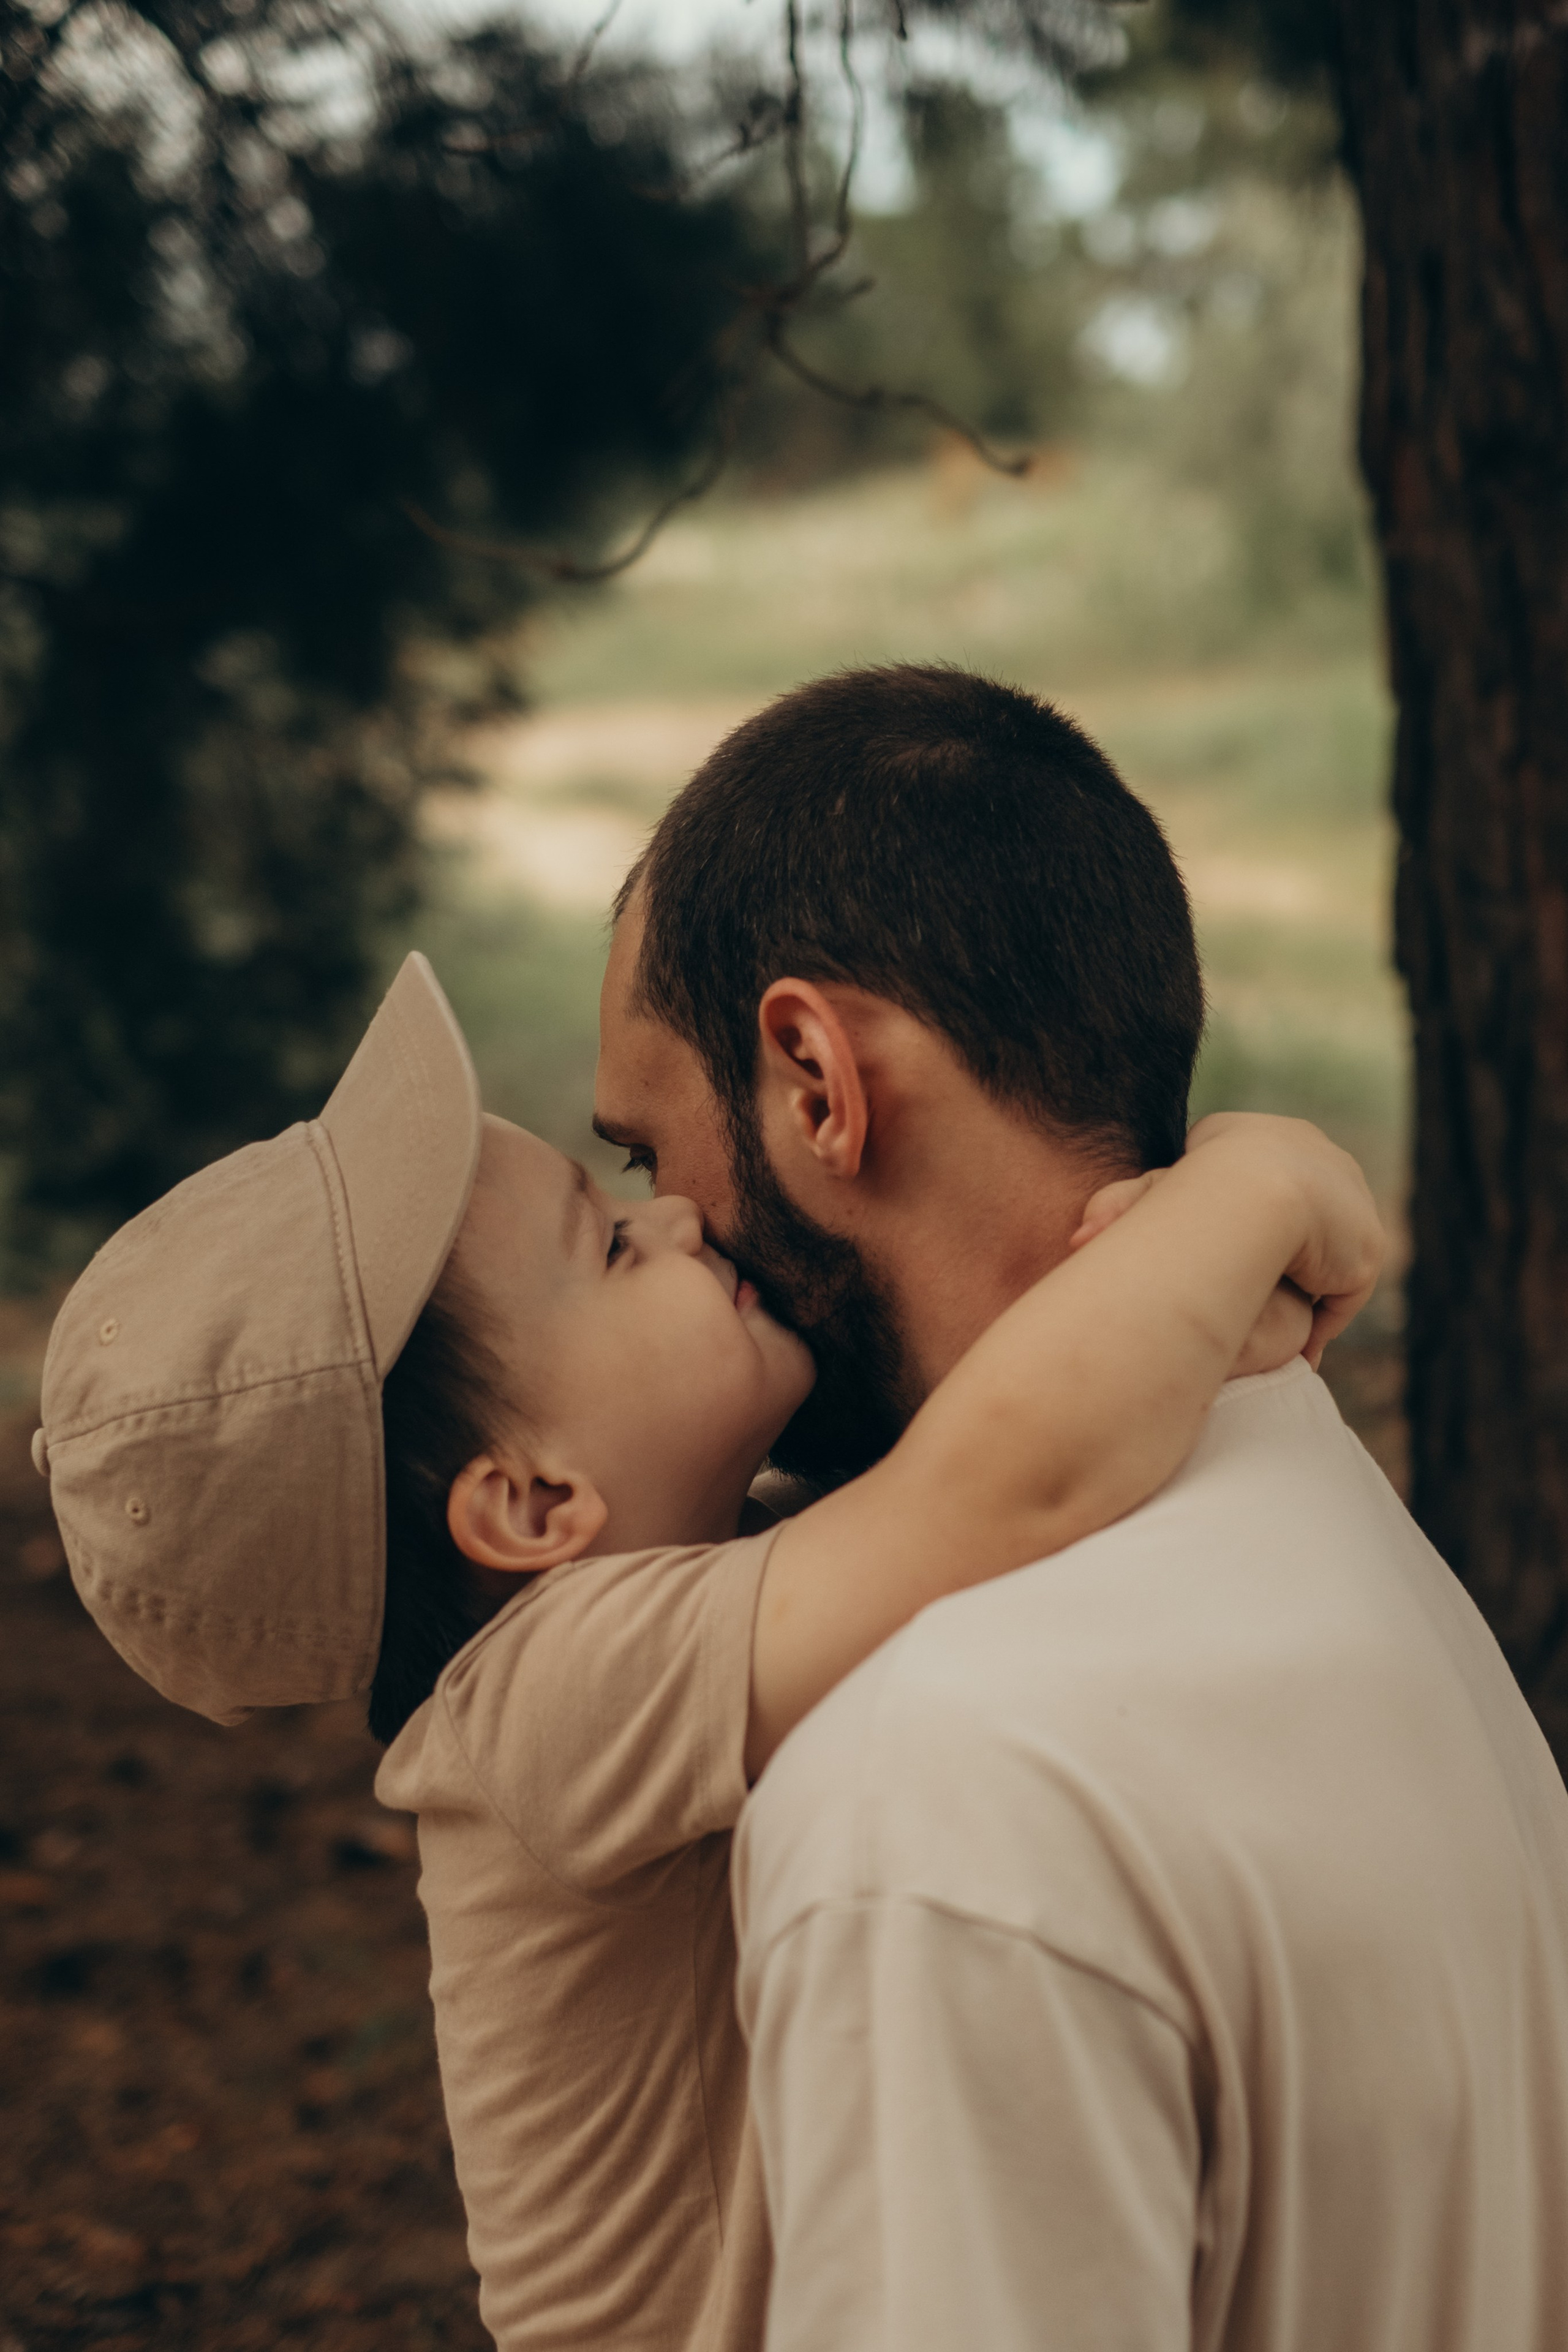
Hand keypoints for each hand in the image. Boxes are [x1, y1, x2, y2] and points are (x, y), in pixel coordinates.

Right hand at [1070, 1115, 1383, 1372]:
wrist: (1253, 1195)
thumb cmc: (1188, 1194)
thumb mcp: (1142, 1195)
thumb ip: (1116, 1211)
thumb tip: (1081, 1238)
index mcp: (1258, 1134)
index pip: (1251, 1184)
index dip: (1230, 1228)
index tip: (1213, 1268)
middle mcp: (1312, 1152)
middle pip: (1293, 1218)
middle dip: (1271, 1259)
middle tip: (1238, 1305)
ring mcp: (1348, 1196)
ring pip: (1317, 1256)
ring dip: (1295, 1293)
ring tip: (1267, 1342)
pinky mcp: (1367, 1244)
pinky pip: (1340, 1293)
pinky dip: (1318, 1323)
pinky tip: (1295, 1352)